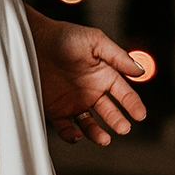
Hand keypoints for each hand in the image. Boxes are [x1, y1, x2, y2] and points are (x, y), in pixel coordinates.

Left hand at [26, 7, 146, 144]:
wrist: (33, 39)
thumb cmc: (65, 36)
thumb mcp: (96, 40)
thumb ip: (118, 56)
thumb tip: (140, 71)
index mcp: (103, 75)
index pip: (123, 93)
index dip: (133, 104)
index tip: (140, 115)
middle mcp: (91, 91)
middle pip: (109, 112)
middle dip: (118, 121)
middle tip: (124, 128)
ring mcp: (73, 101)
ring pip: (89, 124)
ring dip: (97, 133)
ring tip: (104, 139)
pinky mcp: (55, 109)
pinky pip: (65, 128)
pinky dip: (72, 135)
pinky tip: (77, 134)